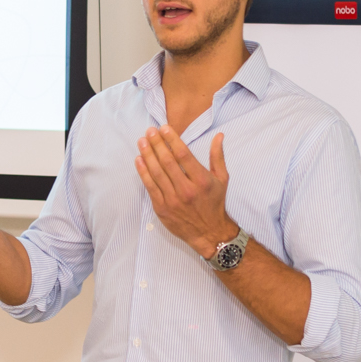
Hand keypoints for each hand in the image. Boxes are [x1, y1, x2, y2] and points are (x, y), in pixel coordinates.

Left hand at [135, 127, 234, 257]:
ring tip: (142, 141)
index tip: (164, 128)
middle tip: (150, 131)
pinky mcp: (162, 209)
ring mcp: (173, 200)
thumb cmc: (215, 203)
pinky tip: (138, 160)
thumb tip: (219, 136)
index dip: (172, 140)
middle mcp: (187, 190)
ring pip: (156, 173)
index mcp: (201, 180)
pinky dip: (143, 172)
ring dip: (147, 155)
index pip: (183, 155)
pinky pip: (150, 187)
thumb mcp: (222, 179)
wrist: (209, 233)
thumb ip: (218, 156)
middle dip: (157, 144)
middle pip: (167, 162)